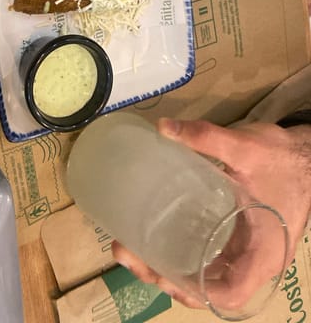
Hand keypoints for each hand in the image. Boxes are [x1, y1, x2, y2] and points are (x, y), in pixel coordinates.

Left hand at [112, 118, 310, 306]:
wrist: (307, 154)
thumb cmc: (282, 159)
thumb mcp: (245, 147)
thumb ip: (206, 137)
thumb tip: (163, 127)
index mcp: (262, 254)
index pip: (230, 294)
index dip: (193, 290)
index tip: (160, 271)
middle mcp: (255, 262)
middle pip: (209, 288)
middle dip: (167, 278)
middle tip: (129, 254)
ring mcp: (247, 252)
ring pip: (207, 274)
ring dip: (171, 268)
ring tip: (133, 248)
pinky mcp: (239, 238)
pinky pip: (210, 256)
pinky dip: (185, 253)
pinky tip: (158, 235)